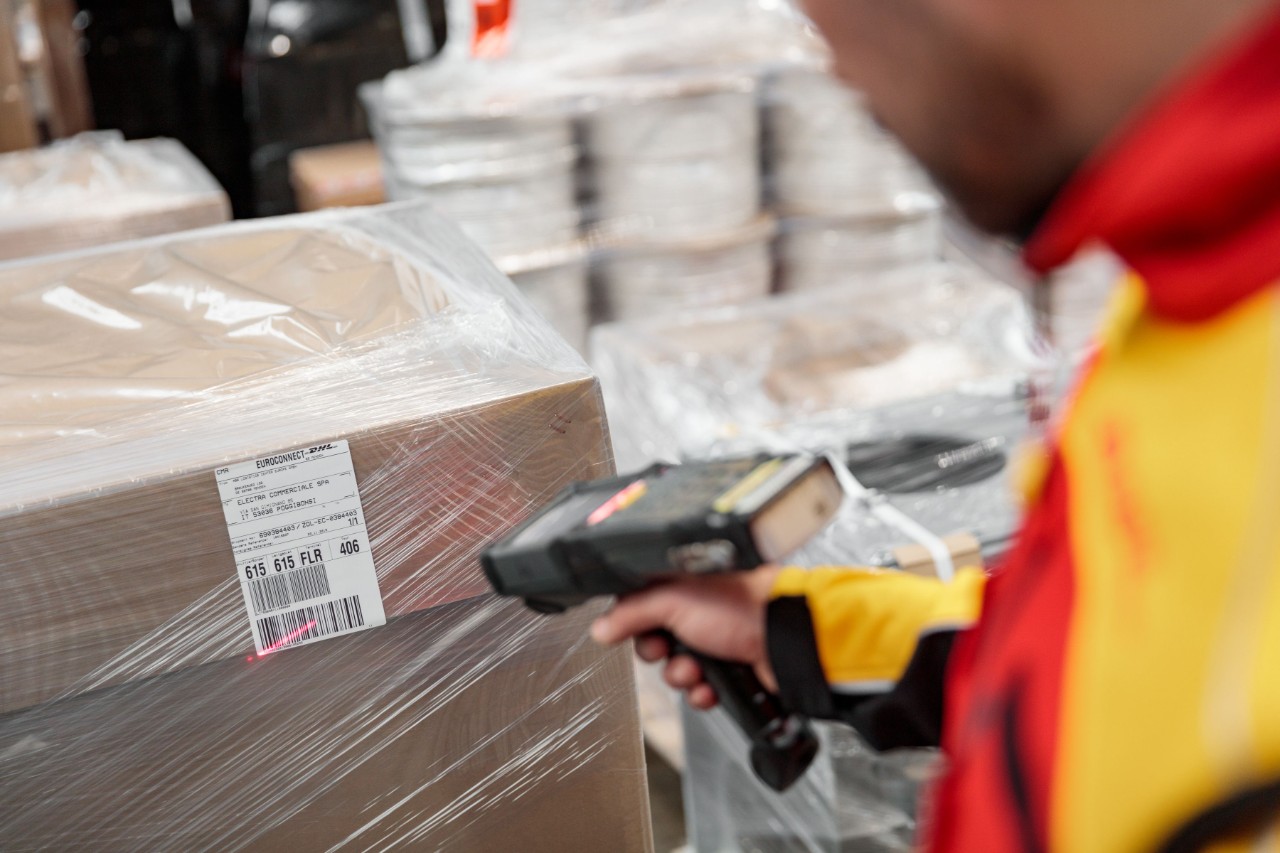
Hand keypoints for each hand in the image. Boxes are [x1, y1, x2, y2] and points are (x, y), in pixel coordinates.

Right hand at [591, 566, 781, 709]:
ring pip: (677, 669)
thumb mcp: (674, 600)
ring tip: (697, 671)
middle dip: (659, 653)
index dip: (632, 622)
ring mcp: (715, 640)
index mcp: (683, 583)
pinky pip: (699, 690)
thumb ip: (632, 611)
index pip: (640, 604)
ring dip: (681, 676)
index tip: (632, 631)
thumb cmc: (742, 605)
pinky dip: (702, 693)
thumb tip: (601, 627)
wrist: (785, 640)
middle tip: (667, 649)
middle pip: (655, 640)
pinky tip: (710, 688)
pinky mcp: (729, 669)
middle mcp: (698, 610)